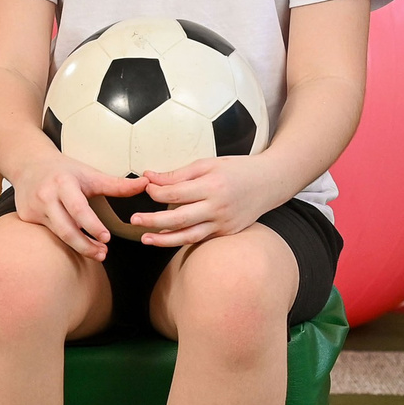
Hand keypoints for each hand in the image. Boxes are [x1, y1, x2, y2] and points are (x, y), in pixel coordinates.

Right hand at [7, 144, 138, 261]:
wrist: (28, 164)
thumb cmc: (63, 170)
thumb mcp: (90, 174)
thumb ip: (117, 184)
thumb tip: (146, 185)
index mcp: (63, 183)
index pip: (78, 208)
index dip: (92, 226)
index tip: (107, 238)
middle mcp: (45, 196)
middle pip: (66, 228)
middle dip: (85, 245)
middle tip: (103, 253)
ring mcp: (33, 209)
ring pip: (57, 234)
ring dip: (78, 247)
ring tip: (97, 253)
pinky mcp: (26, 218)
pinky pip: (48, 235)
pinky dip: (64, 242)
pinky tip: (78, 245)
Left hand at [126, 153, 284, 247]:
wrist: (270, 182)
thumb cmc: (237, 169)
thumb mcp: (208, 164)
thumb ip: (178, 174)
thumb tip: (149, 177)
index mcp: (212, 185)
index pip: (177, 193)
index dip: (156, 192)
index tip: (145, 187)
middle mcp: (218, 207)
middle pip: (180, 217)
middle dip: (153, 220)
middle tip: (133, 220)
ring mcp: (224, 223)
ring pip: (189, 235)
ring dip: (164, 239)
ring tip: (145, 239)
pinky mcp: (227, 233)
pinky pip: (200, 239)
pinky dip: (182, 240)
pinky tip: (165, 239)